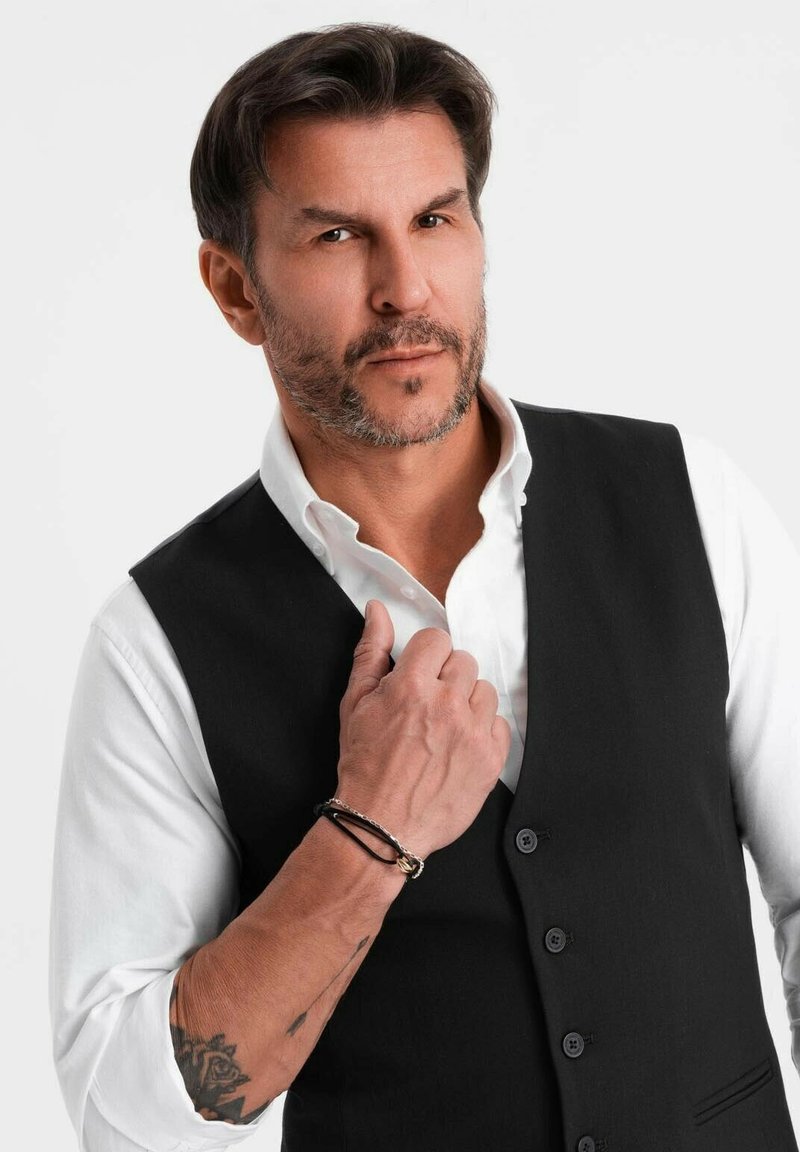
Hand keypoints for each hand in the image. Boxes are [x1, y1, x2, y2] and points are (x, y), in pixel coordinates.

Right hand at [335, 599, 510, 858]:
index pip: (437, 639)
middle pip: (463, 662)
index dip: (426, 656)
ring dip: (466, 702)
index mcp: (412, 687)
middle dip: (445, 678)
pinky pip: (500, 723)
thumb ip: (371, 652)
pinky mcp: (491, 760)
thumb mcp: (355, 703)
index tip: (419, 674)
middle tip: (427, 705)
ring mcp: (472, 733)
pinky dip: (482, 731)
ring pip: (484, 690)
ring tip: (443, 727)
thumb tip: (378, 612)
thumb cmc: (364, 766)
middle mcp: (446, 705)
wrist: (380, 825)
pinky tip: (458, 745)